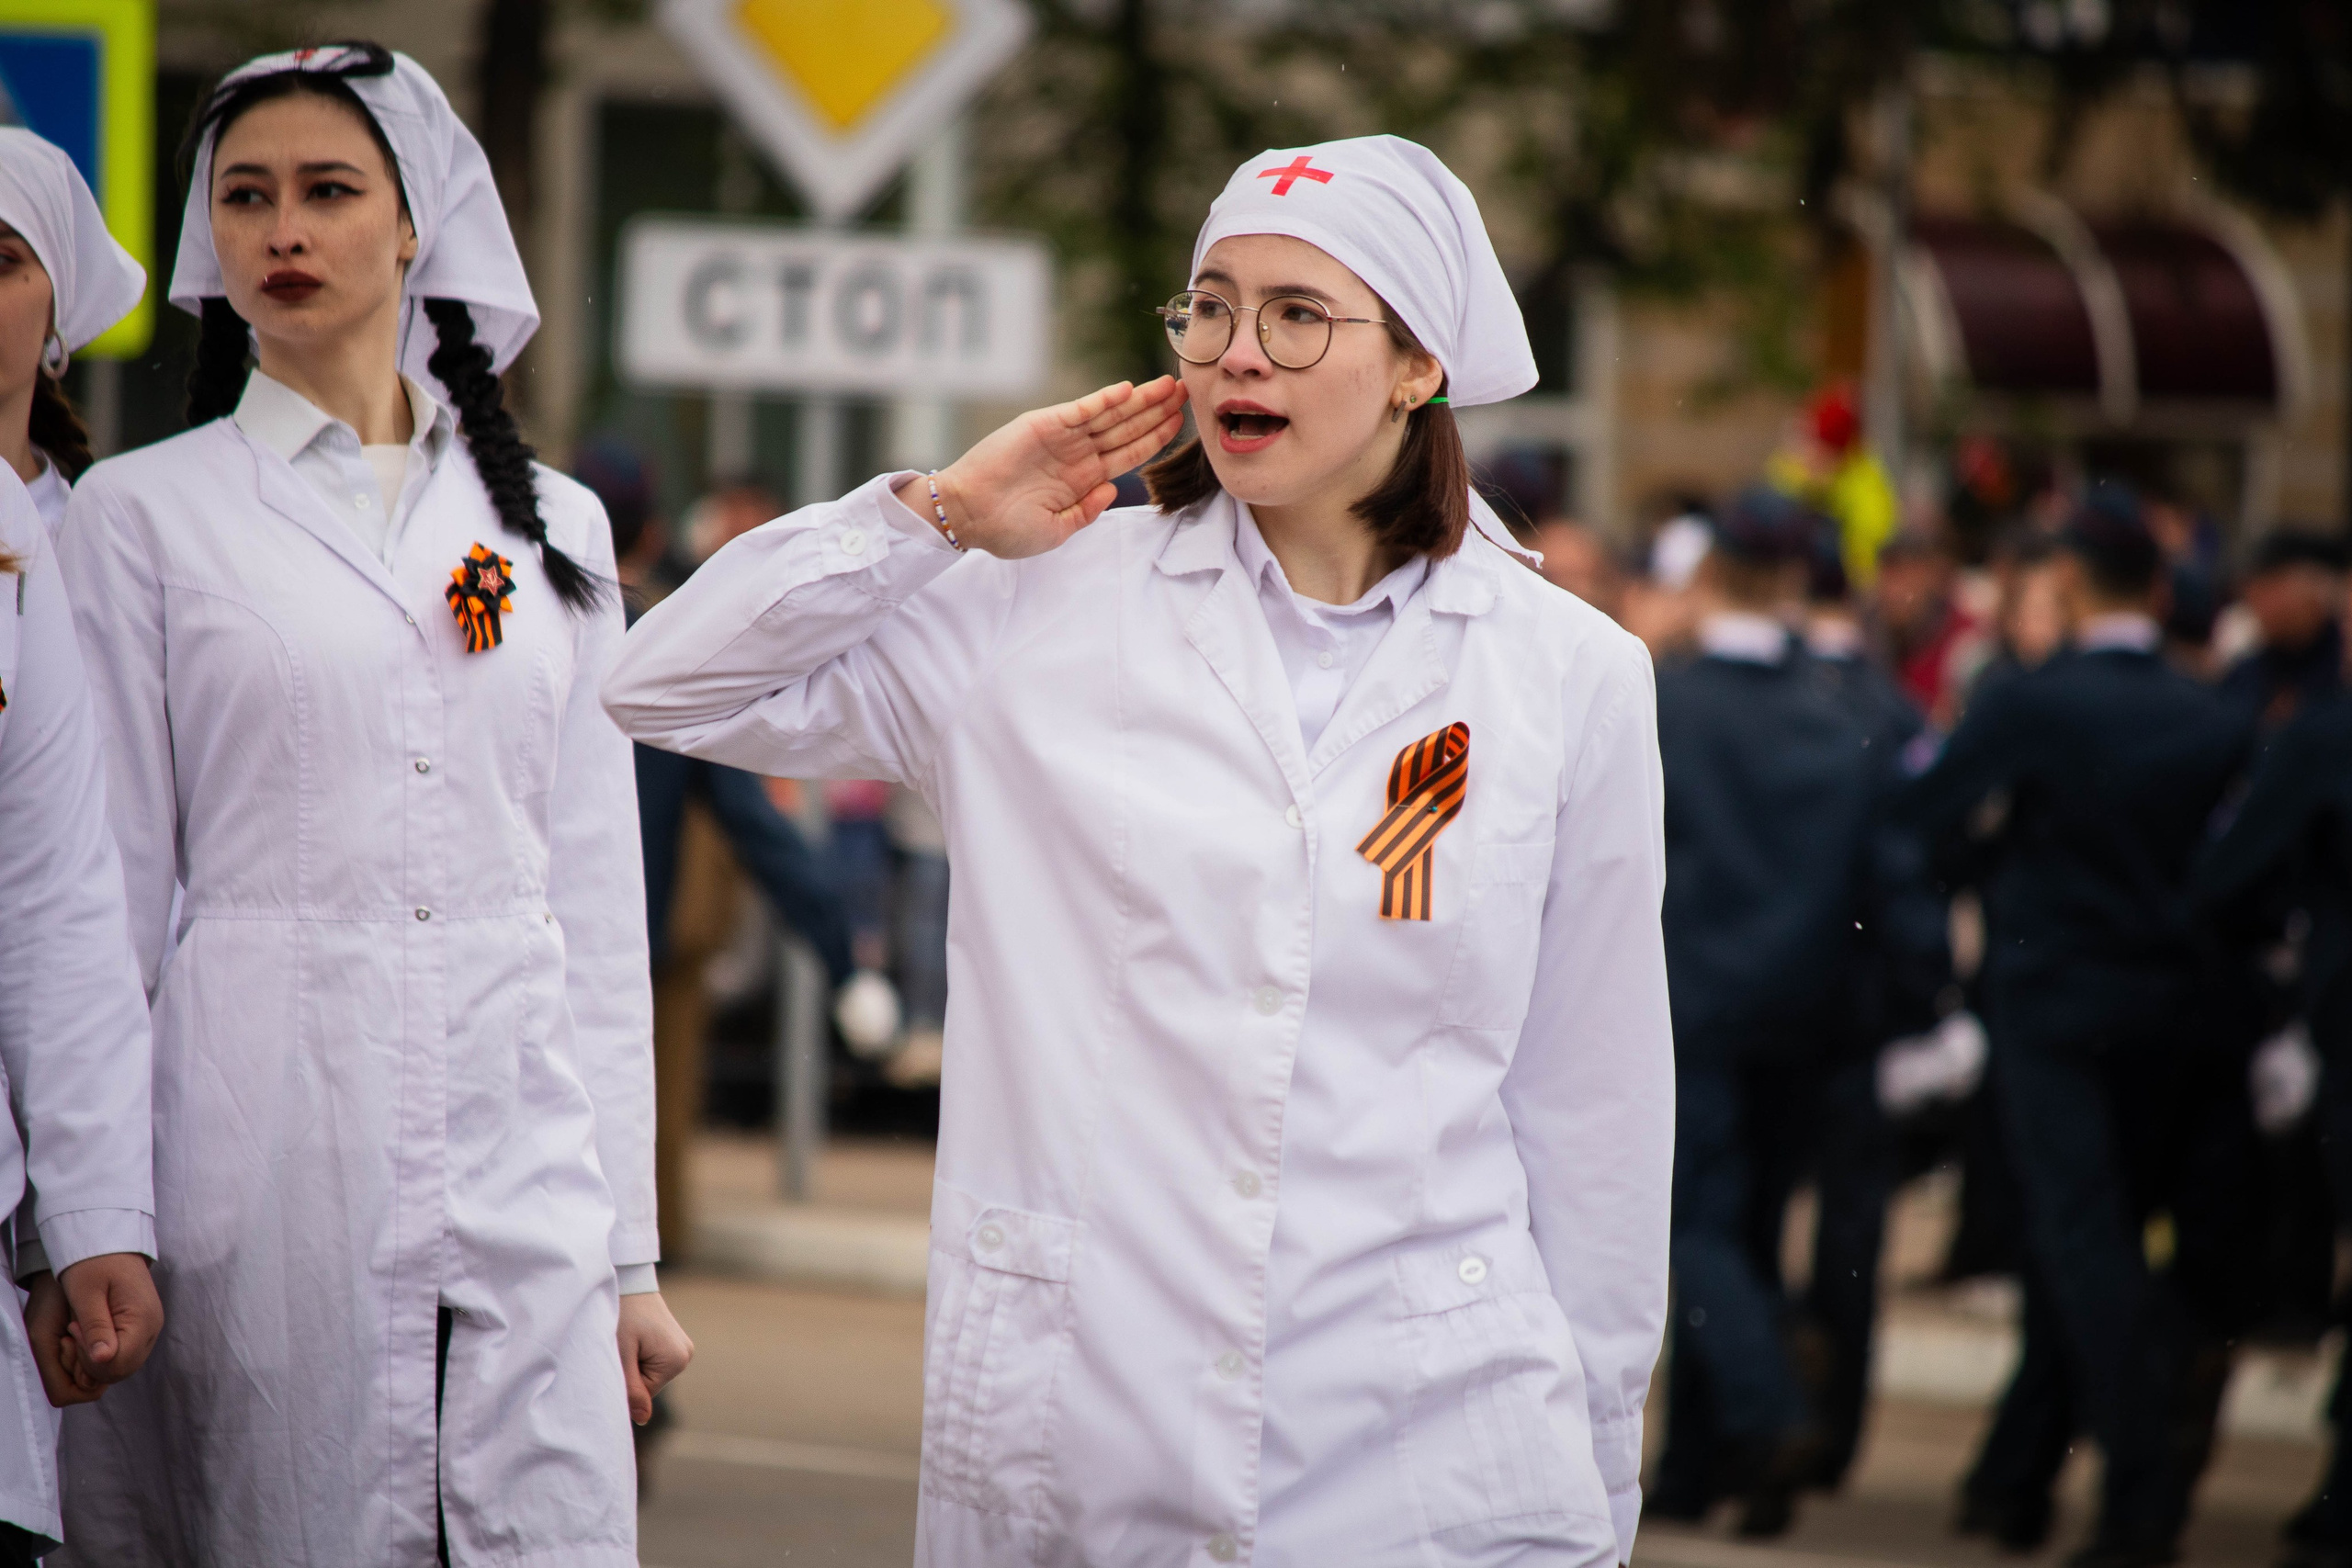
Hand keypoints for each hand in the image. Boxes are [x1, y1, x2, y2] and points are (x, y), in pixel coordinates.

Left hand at [23, 1253, 163, 1405]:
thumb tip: (104, 1360)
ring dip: (96, 1358)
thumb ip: (96, 1329)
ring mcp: (150, 1327)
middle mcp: (153, 1327)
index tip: (73, 1331)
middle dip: (91, 1362)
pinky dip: (103, 1352)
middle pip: (122, 1370)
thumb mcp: (86, 1295)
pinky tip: (90, 1330)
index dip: (88, 1360)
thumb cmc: (92, 1262)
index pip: (116, 1365)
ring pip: (122, 1365)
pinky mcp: (142, 1326)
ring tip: (81, 1328)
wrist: (107, 1240)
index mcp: (143, 1319)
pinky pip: (124, 1353)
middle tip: (74, 1331)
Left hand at [617, 1291, 693, 1425]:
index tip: (618, 1356)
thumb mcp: (621, 1354)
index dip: (625, 1381)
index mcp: (677, 1360)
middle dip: (631, 1371)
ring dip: (634, 1363)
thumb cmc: (623, 1314)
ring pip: (649, 1374)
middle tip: (621, 1345)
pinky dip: (639, 1355)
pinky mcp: (675, 1343)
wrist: (629, 1281)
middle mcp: (686, 1355)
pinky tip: (635, 1336)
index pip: (644, 1394)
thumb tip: (643, 1420)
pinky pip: (653, 1362)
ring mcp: (682, 1348)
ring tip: (627, 1338)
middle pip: (649, 1384)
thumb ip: (632, 1389)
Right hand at [894, 377, 1188, 558]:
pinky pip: (1078, 411)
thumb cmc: (1006, 529)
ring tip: (1167, 386)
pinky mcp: (1042, 425)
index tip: (1181, 423)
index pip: (1129, 452)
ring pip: (1109, 415)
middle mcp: (1077, 453)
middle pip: (1126, 427)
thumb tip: (1112, 490)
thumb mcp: (1055, 531)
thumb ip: (1085, 512)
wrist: (967, 516)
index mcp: (1084, 478)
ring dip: (1138, 400)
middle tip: (1186, 391)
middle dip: (1157, 410)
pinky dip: (1101, 400)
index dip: (1156, 437)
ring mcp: (1061, 437)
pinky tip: (1125, 391)